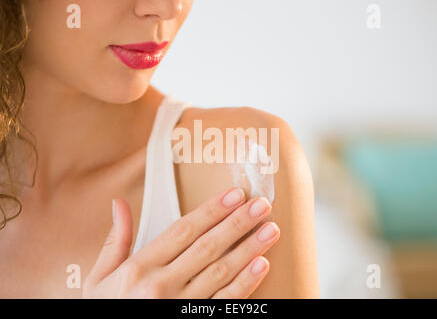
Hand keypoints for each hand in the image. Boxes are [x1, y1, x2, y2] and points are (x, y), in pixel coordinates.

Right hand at [82, 187, 279, 297]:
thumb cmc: (106, 311)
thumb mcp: (99, 279)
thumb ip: (114, 241)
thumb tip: (119, 203)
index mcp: (139, 268)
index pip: (183, 230)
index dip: (212, 210)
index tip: (234, 195)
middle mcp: (161, 285)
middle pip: (207, 247)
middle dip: (237, 223)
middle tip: (261, 205)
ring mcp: (180, 307)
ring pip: (221, 272)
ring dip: (249, 249)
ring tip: (270, 229)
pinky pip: (224, 302)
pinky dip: (245, 284)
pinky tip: (262, 265)